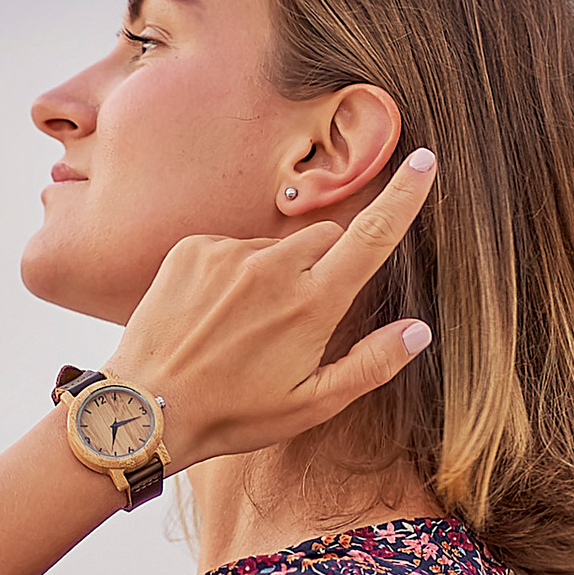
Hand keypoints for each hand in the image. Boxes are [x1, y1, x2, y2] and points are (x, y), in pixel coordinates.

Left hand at [112, 148, 438, 470]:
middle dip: (328, 263)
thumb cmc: (235, 414)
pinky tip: (216, 313)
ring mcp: (229, 253)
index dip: (404, 196)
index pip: (372, 237)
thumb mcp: (313, 404)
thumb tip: (419, 330)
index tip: (425, 160)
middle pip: (327, 237)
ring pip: (279, 244)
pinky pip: (234, 246)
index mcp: (312, 304)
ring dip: (277, 271)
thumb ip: (372, 365)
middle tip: (300, 316)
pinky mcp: (193, 248)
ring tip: (246, 324)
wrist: (148, 409)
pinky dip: (235, 272)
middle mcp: (273, 267)